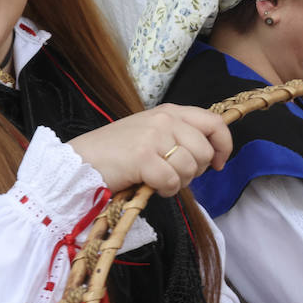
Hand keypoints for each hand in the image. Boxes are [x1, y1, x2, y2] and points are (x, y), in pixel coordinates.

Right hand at [68, 103, 231, 196]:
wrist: (79, 162)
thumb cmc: (116, 153)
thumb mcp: (151, 134)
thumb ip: (179, 137)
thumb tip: (209, 155)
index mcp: (169, 111)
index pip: (214, 122)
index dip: (224, 145)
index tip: (218, 163)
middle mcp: (164, 119)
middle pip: (204, 150)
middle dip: (195, 171)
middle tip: (175, 176)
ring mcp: (153, 136)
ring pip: (189, 167)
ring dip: (178, 182)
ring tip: (159, 180)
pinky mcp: (142, 156)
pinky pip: (172, 181)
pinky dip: (165, 190)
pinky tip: (151, 187)